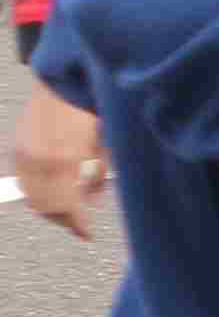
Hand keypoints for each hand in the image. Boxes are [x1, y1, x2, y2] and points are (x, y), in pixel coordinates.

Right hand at [14, 89, 105, 240]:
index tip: (88, 234)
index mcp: (65, 160)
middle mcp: (40, 160)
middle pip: (46, 207)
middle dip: (65, 218)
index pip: (68, 207)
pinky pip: (24, 181)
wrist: (63, 83)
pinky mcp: (17, 149)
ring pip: (32, 197)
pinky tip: (56, 186)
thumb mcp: (104, 147)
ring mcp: (24, 155)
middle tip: (80, 221)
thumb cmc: (90, 112)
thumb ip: (98, 177)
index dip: (79, 224)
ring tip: (70, 203)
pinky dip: (38, 190)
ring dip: (50, 206)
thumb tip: (94, 200)